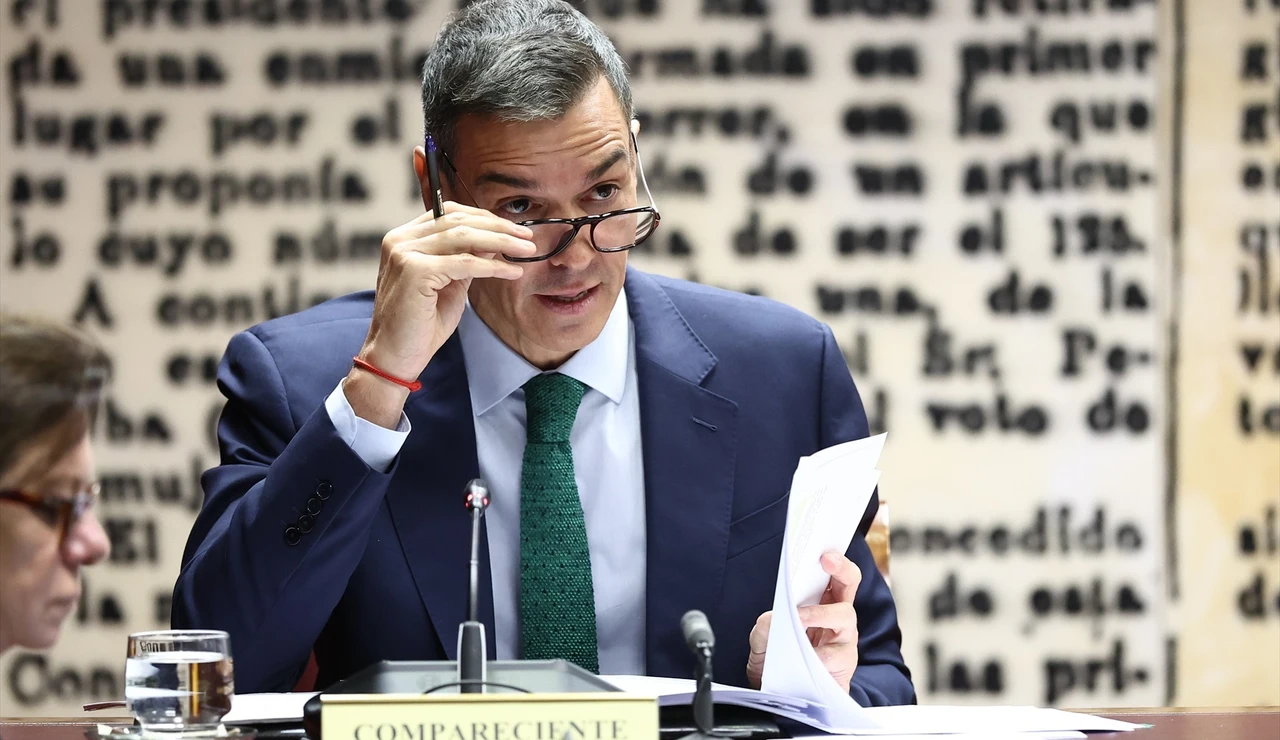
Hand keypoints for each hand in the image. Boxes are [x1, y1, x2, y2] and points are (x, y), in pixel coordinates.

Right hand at [346, 203, 535, 426]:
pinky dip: (493, 266)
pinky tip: (512, 271)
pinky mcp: (415, 271)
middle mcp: (400, 240)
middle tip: (527, 238)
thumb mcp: (449, 283)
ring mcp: (404, 253)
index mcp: (404, 238)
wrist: (394, 357)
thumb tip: (496, 240)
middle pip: (458, 221)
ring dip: (501, 242)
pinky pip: (465, 263)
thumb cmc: (420, 325)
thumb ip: (466, 259)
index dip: (484, 217)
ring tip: (527, 250)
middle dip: (498, 227)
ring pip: (464, 237)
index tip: (512, 228)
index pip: (448, 213)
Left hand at [746, 552, 862, 692]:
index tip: (822, 548)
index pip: (830, 573)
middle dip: (842, 568)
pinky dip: (818, 653)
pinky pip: (836, 653)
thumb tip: (772, 618)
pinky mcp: (844, 663)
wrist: (785, 701)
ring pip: (845, 614)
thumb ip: (764, 628)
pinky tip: (806, 657)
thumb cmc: (779, 664)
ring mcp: (842, 638)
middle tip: (827, 560)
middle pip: (849, 583)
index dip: (831, 557)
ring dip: (820, 613)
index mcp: (818, 603)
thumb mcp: (761, 643)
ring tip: (800, 619)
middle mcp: (835, 616)